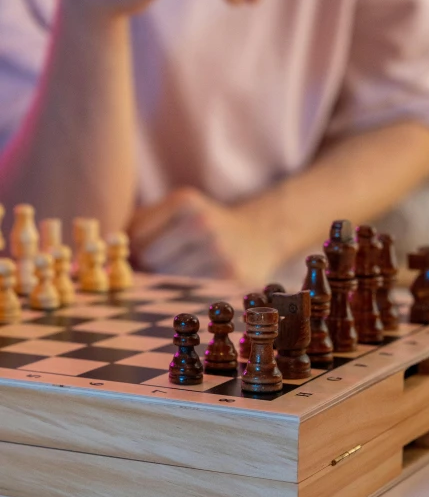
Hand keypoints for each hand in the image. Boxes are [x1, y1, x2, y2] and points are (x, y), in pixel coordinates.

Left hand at [129, 187, 278, 284]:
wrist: (260, 235)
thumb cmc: (203, 226)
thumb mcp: (177, 209)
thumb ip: (138, 223)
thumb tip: (99, 251)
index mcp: (186, 203)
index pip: (134, 237)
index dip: (134, 249)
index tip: (148, 251)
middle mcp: (203, 224)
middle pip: (148, 260)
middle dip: (151, 266)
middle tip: (169, 263)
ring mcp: (219, 253)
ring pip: (167, 280)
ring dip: (170, 281)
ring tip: (186, 271)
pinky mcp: (231, 279)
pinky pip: (190, 294)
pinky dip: (189, 292)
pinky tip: (200, 281)